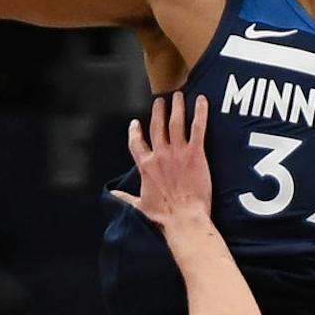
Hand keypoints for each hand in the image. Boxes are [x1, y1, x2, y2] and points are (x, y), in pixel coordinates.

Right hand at [111, 93, 211, 229]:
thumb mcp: (139, 206)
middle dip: (158, 111)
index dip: (135, 132)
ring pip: (176, 122)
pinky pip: (198, 128)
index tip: (135, 124)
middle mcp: (160, 156)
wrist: (183, 219)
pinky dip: (200, 112)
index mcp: (146, 166)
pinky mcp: (195, 154)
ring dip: (176, 107)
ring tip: (178, 96)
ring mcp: (178, 153)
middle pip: (157, 126)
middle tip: (160, 100)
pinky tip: (201, 100)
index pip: (136, 143)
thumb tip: (113, 194)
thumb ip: (125, 197)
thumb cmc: (163, 217)